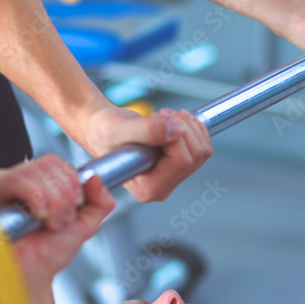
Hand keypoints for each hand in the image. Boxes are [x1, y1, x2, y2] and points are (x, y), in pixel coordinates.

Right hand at [0, 154, 115, 293]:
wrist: (29, 277)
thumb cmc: (48, 255)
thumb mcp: (84, 226)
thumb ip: (99, 203)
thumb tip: (95, 176)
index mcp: (36, 184)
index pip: (55, 162)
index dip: (71, 182)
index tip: (72, 210)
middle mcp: (16, 181)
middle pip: (47, 163)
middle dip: (65, 194)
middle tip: (60, 221)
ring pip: (34, 171)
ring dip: (53, 200)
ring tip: (48, 223)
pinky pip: (16, 181)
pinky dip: (37, 198)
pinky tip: (37, 218)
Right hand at [80, 105, 211, 201]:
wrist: (102, 130)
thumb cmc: (102, 133)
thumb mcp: (117, 130)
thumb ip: (146, 131)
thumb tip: (177, 129)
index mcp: (147, 188)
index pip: (180, 161)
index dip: (176, 135)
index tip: (158, 118)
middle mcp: (162, 188)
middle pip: (196, 155)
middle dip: (184, 127)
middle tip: (162, 115)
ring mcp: (172, 178)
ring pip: (202, 150)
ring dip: (189, 126)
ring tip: (165, 117)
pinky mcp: (179, 167)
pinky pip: (202, 147)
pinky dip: (193, 128)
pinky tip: (174, 122)